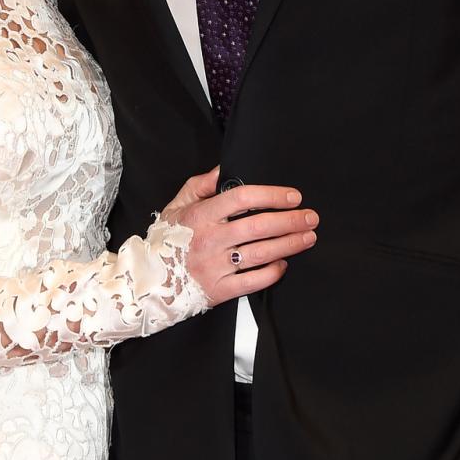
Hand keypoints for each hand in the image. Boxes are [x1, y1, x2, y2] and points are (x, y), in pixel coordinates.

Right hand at [161, 167, 317, 304]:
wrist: (149, 280)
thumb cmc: (167, 240)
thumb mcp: (177, 205)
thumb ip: (201, 185)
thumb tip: (224, 169)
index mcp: (201, 215)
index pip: (242, 198)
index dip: (271, 195)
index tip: (293, 196)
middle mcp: (210, 240)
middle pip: (259, 226)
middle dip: (291, 221)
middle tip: (310, 217)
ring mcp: (215, 266)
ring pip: (261, 253)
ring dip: (289, 244)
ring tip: (307, 238)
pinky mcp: (220, 290)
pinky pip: (253, 282)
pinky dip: (272, 272)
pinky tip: (283, 264)